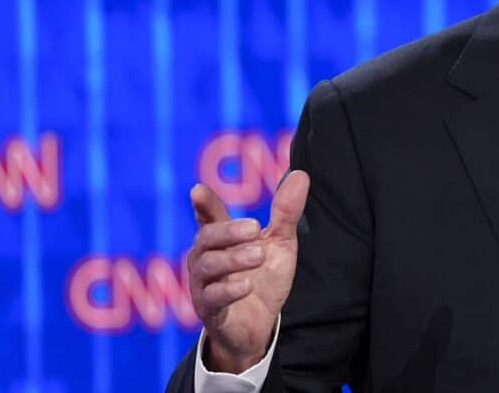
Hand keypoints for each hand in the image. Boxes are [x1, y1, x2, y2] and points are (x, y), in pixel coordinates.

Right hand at [187, 170, 309, 372]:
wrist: (260, 325)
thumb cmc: (263, 279)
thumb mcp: (280, 243)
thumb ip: (286, 212)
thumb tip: (301, 174)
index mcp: (221, 239)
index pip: (208, 216)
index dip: (204, 204)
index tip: (198, 191)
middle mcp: (206, 257)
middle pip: (206, 237)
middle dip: (228, 231)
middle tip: (255, 228)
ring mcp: (204, 284)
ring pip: (207, 265)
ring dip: (233, 258)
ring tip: (259, 254)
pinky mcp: (209, 309)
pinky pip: (211, 297)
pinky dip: (228, 289)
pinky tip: (246, 285)